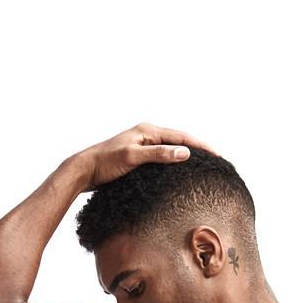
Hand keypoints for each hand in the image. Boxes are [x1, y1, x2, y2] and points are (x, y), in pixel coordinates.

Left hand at [77, 122, 219, 190]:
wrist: (85, 170)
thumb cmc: (106, 163)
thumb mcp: (133, 158)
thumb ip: (159, 154)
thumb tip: (184, 153)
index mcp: (147, 130)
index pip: (181, 136)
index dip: (201, 146)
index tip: (217, 155)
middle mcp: (146, 134)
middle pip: (179, 140)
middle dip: (198, 148)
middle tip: (216, 160)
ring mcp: (142, 145)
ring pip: (171, 148)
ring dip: (186, 155)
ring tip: (203, 165)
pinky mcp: (138, 156)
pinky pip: (162, 157)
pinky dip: (174, 162)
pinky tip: (179, 172)